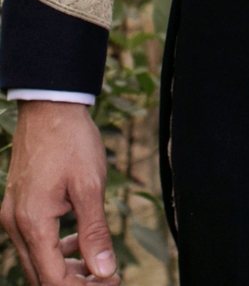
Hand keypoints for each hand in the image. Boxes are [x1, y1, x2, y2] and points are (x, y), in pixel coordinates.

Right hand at [0, 102, 118, 285]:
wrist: (50, 105)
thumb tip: (105, 271)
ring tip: (97, 265)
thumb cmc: (72, 140)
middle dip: (74, 282)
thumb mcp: (90, 185)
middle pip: (41, 276)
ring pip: (36, 260)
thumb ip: (95, 232)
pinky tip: (79, 241)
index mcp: (33, 222)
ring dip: (65, 268)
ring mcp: (13, 215)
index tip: (111, 282)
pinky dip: (56, 248)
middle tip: (107, 277)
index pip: (53, 279)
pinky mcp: (18, 205)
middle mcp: (16, 225)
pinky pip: (34, 240)